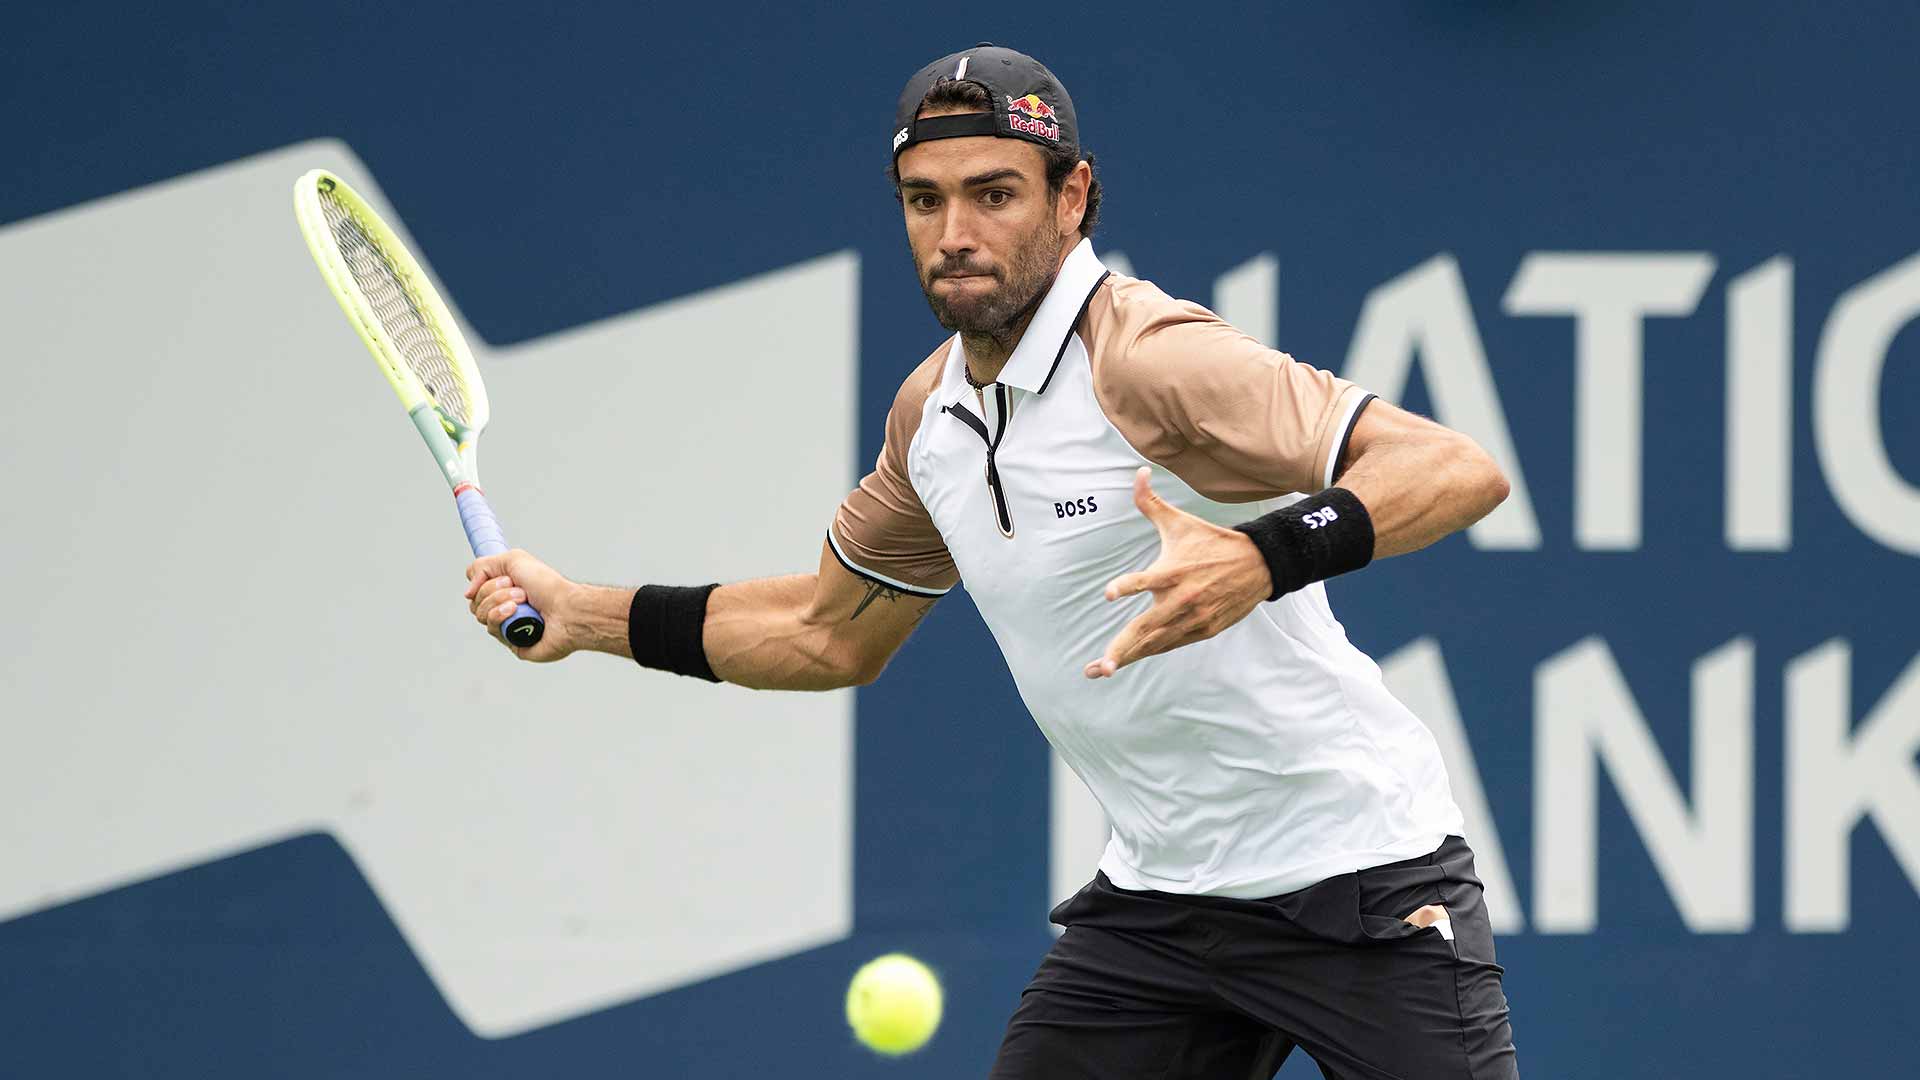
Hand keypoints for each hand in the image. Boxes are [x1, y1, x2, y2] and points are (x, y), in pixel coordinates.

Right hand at [463, 549, 577, 662]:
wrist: (567, 608)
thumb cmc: (547, 585)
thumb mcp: (513, 560)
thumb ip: (483, 566)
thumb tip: (467, 591)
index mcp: (506, 591)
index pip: (476, 589)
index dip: (481, 581)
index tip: (502, 577)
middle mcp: (506, 609)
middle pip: (475, 602)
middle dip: (493, 590)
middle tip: (518, 588)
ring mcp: (508, 628)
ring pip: (481, 615)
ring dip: (499, 601)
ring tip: (522, 599)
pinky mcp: (512, 643)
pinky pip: (492, 629)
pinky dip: (501, 616)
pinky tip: (516, 612)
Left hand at [1085, 468, 1273, 678]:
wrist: (1259, 565)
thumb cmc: (1212, 542)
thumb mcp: (1180, 522)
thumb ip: (1151, 502)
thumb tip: (1138, 473)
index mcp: (1172, 571)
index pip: (1145, 580)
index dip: (1127, 586)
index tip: (1109, 593)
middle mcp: (1181, 599)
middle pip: (1146, 629)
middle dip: (1121, 650)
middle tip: (1100, 667)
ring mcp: (1193, 619)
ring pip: (1155, 643)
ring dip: (1129, 657)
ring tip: (1103, 670)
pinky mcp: (1203, 630)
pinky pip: (1171, 645)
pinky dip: (1151, 651)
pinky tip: (1130, 659)